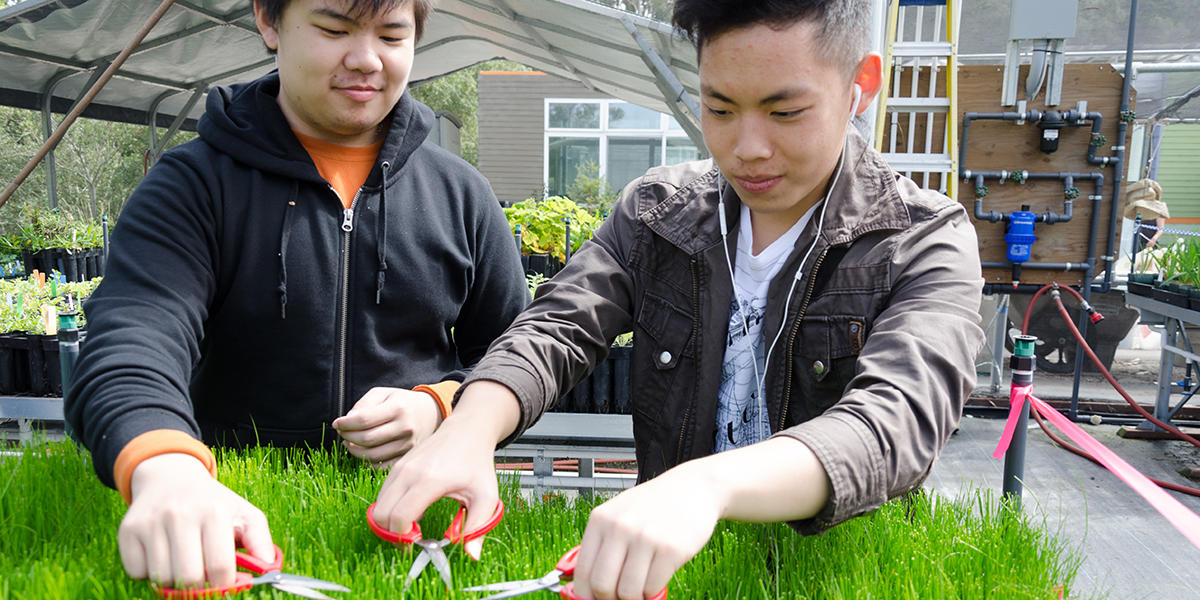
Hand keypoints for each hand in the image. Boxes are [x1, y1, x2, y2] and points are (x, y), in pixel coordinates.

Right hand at [119, 453, 272, 588]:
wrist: (169, 477)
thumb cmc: (213, 503)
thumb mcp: (244, 514)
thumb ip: (261, 541)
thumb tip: (268, 569)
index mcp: (214, 511)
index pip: (221, 567)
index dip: (225, 585)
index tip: (225, 584)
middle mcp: (181, 515)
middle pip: (189, 577)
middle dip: (198, 586)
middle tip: (202, 576)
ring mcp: (151, 522)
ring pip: (161, 578)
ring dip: (173, 580)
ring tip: (183, 561)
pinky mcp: (128, 530)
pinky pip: (136, 572)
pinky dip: (148, 572)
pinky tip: (161, 554)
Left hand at [333, 387, 441, 467]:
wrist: (430, 412)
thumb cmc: (402, 401)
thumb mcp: (384, 393)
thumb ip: (364, 404)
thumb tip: (348, 420)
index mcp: (398, 408)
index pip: (364, 419)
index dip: (346, 423)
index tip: (337, 423)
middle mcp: (405, 427)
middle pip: (366, 439)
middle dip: (348, 437)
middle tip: (342, 433)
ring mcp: (408, 445)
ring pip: (372, 455)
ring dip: (354, 451)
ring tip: (349, 443)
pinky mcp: (408, 456)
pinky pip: (382, 466)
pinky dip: (368, 462)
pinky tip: (363, 452)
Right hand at [371, 380, 520, 559]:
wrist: (468, 432)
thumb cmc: (477, 464)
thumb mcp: (486, 498)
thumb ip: (478, 528)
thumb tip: (471, 556)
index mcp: (430, 481)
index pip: (400, 517)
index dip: (403, 538)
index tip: (417, 545)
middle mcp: (409, 473)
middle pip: (382, 514)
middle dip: (393, 533)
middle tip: (414, 539)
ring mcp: (400, 468)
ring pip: (378, 506)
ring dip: (390, 522)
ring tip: (415, 526)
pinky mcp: (396, 467)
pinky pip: (382, 495)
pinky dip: (390, 509)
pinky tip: (412, 511)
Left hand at [573, 463, 719, 599]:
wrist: (692, 487)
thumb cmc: (653, 504)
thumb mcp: (620, 514)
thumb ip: (602, 544)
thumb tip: (587, 585)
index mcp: (601, 519)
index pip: (583, 571)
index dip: (586, 594)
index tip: (593, 599)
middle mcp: (620, 527)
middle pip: (602, 585)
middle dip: (609, 598)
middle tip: (619, 596)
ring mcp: (646, 538)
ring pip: (628, 592)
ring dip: (633, 597)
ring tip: (639, 587)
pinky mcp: (671, 549)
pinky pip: (653, 587)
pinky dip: (652, 591)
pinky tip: (655, 577)